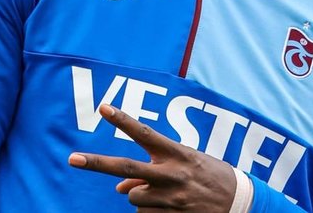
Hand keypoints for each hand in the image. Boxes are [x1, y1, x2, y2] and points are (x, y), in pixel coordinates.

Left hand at [68, 104, 237, 211]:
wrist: (240, 202)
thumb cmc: (209, 177)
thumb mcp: (187, 165)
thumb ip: (152, 170)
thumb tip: (119, 189)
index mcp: (178, 154)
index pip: (146, 134)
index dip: (124, 120)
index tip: (103, 108)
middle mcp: (172, 175)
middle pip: (126, 168)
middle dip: (96, 163)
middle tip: (72, 159)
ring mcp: (171, 199)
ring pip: (132, 197)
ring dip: (140, 196)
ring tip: (167, 194)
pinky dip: (150, 210)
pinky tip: (170, 207)